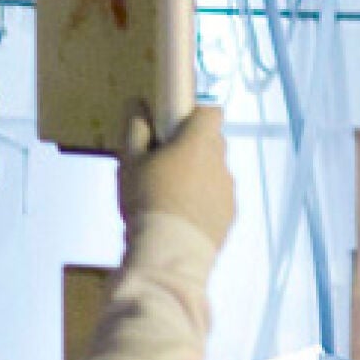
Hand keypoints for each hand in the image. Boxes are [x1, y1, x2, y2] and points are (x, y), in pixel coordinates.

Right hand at [118, 105, 235, 247]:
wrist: (167, 255)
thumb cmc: (146, 203)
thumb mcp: (130, 162)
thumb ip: (135, 128)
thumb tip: (138, 104)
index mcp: (199, 143)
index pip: (211, 111)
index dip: (194, 115)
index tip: (175, 127)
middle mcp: (221, 163)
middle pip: (212, 143)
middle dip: (193, 149)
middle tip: (166, 166)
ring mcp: (228, 191)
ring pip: (215, 173)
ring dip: (199, 178)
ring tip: (171, 199)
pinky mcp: (230, 217)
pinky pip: (217, 200)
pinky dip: (204, 204)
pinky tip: (181, 219)